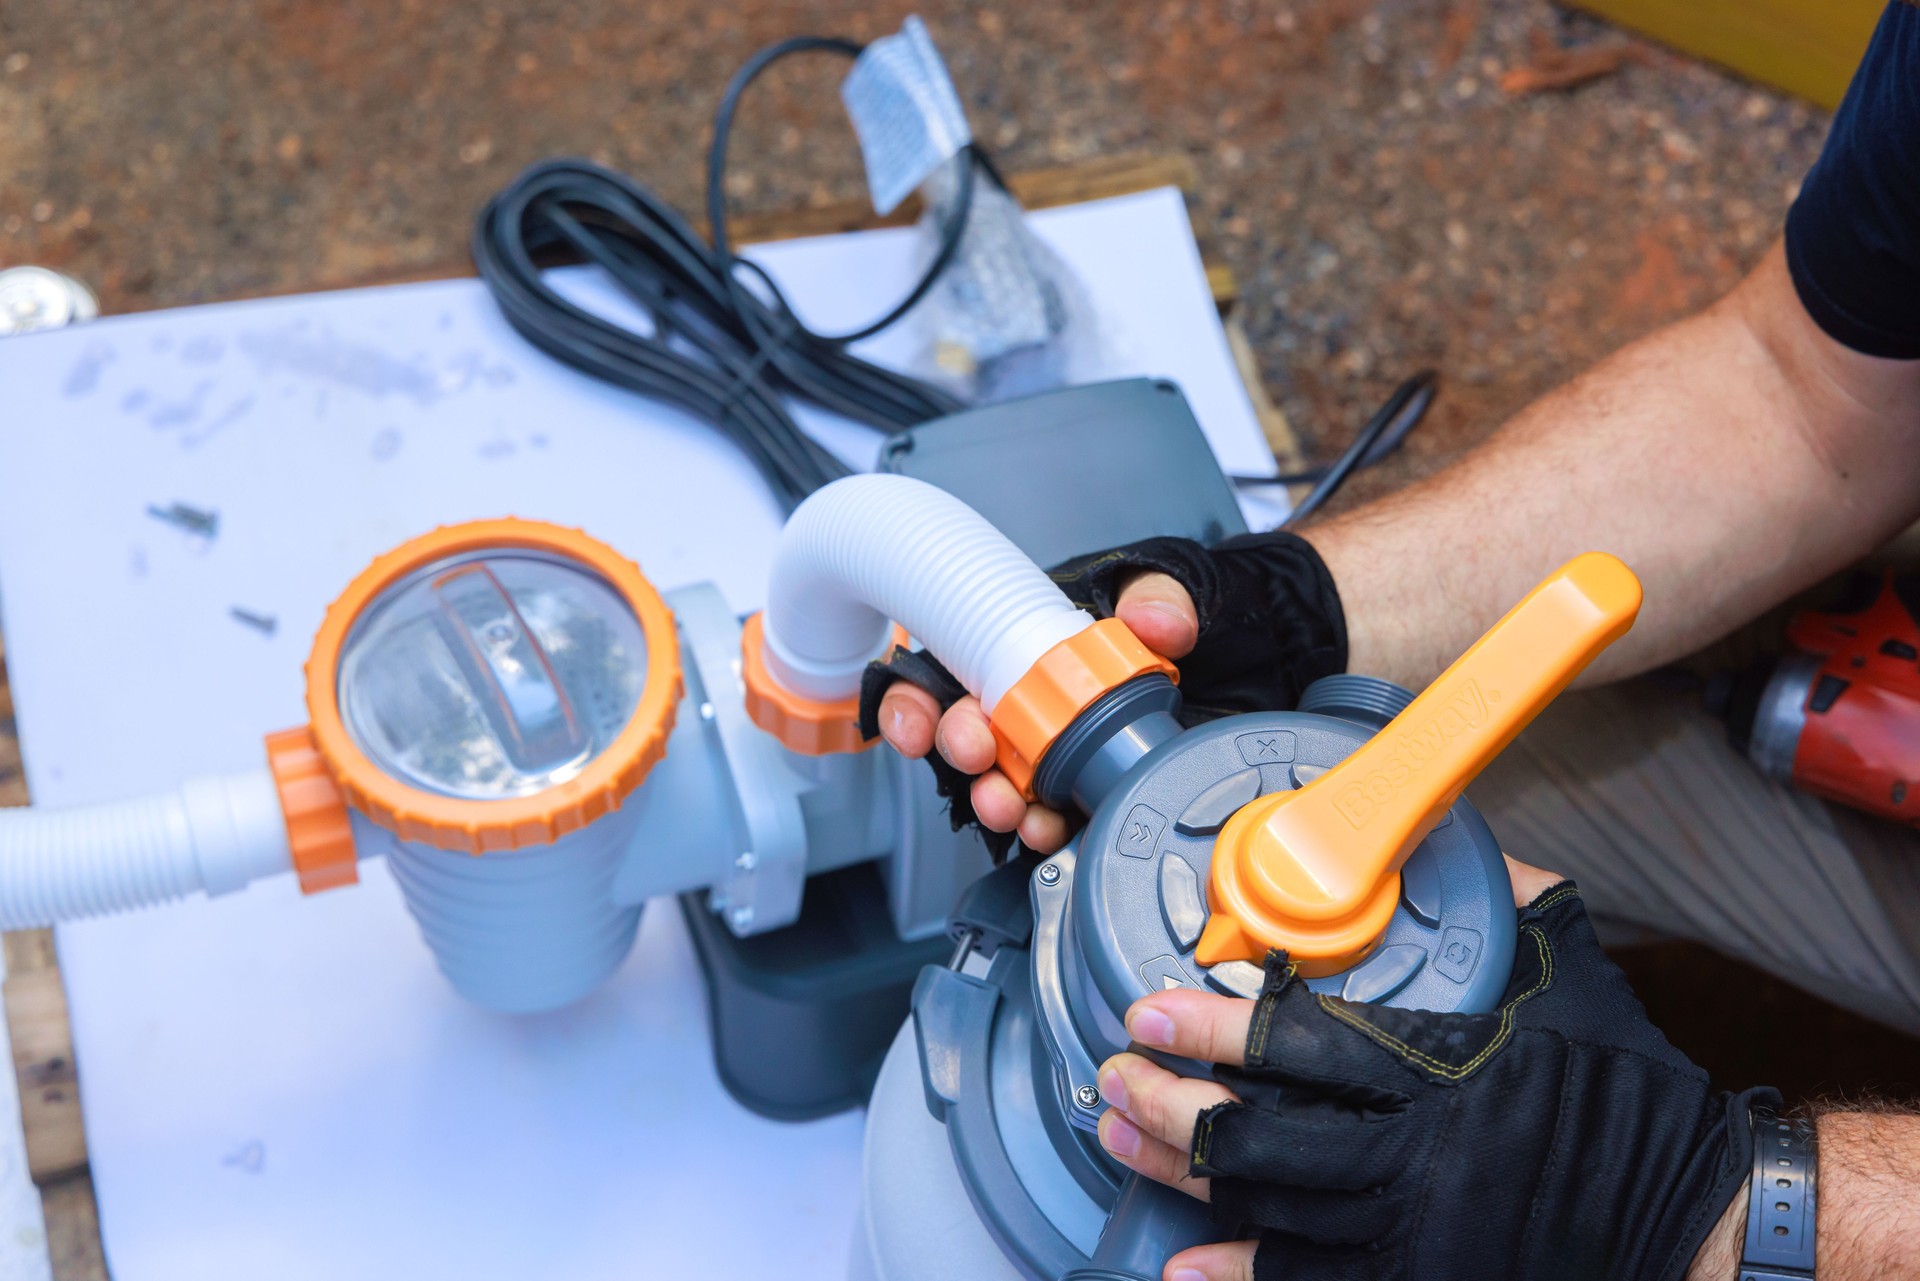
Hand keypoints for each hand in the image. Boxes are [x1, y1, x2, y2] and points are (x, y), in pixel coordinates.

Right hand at [876, 571, 1197, 851]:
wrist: (1246, 662)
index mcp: (1021, 649)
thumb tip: (1151, 621)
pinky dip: (1038, 831)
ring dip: (994, 800)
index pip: (944, 675)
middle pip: (960, 734)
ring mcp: (1049, 753)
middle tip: (977, 756)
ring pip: (996, 783)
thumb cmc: (1186, 618)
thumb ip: (1161, 593)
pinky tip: (1047, 835)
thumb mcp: (1174, 587)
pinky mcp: (1082, 794)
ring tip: (1013, 810)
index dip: (915, 704)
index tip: (918, 723)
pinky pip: (1047, 818)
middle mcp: (1021, 704)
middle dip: (958, 750)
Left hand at [1093, 858, 1769, 1280]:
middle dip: (1166, 1105)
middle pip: (1252, 1135)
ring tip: (1118, 1139)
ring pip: (1262, 1208)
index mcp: (1441, 1070)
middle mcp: (1413, 1160)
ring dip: (1178, 1174)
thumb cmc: (1624, 1087)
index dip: (1209, 1027)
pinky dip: (1237, 1276)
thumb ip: (1497, 895)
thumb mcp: (1566, 967)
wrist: (1697, 1213)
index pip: (1297, 1045)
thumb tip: (1439, 826)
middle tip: (1113, 1076)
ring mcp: (1411, 1236)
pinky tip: (1182, 1267)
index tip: (1149, 1007)